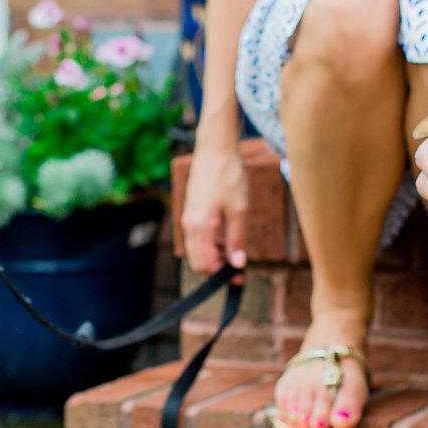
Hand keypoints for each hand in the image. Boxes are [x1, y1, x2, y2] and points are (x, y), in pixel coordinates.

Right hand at [179, 140, 249, 273]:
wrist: (215, 150)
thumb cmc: (229, 176)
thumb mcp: (240, 210)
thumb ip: (237, 239)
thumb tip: (237, 265)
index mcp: (200, 226)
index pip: (206, 264)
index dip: (222, 274)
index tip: (240, 277)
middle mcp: (189, 225)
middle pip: (198, 261)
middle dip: (217, 269)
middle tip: (240, 268)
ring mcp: (188, 218)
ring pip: (197, 250)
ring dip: (215, 256)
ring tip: (236, 251)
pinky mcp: (191, 211)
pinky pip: (198, 237)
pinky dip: (211, 243)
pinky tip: (227, 236)